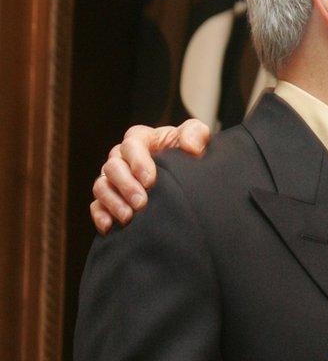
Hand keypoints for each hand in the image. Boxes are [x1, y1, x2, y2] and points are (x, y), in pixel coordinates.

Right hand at [90, 119, 210, 233]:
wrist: (189, 175)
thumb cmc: (191, 151)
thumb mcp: (198, 137)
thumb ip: (196, 134)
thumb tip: (190, 146)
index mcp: (141, 140)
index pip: (131, 144)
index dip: (137, 161)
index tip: (150, 180)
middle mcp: (122, 158)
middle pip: (112, 167)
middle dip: (125, 185)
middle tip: (141, 203)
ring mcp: (114, 179)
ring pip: (101, 186)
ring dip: (112, 202)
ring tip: (128, 217)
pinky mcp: (110, 199)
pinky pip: (96, 206)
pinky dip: (100, 216)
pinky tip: (110, 226)